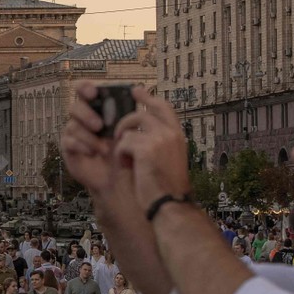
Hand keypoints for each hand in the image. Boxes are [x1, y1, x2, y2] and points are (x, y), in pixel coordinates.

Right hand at [61, 81, 129, 196]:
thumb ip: (131, 110)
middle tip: (100, 126)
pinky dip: (82, 146)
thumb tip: (138, 89)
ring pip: (73, 126)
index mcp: (97, 107)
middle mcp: (82, 117)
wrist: (119, 177)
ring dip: (89, 136)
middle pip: (75, 106)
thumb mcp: (131, 128)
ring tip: (104, 148)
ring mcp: (74, 132)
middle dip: (87, 115)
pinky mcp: (69, 147)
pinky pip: (69, 142)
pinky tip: (93, 153)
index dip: (85, 87)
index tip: (93, 92)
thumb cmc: (125, 149)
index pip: (84, 90)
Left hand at [111, 85, 190, 210]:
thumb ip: (159, 143)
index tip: (137, 90)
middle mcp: (170, 133)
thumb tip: (139, 132)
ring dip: (122, 143)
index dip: (148, 98)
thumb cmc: (165, 187)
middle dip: (125, 121)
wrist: (169, 203)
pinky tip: (127, 166)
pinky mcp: (145, 148)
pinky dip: (121, 155)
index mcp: (177, 135)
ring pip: (129, 129)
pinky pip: (123, 143)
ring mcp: (159, 139)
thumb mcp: (168, 159)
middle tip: (116, 128)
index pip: (163, 107)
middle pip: (142, 114)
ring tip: (125, 158)